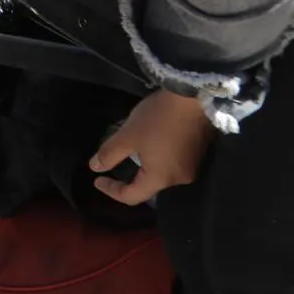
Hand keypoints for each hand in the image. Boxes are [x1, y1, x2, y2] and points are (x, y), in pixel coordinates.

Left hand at [90, 89, 216, 206]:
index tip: (97, 179)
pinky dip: (157, 160)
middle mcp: (179, 179)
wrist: (194, 96)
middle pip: (148, 187)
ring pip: (161, 175)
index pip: (132, 197)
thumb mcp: (127, 135)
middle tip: (113, 167)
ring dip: (143, 168)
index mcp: (161, 179)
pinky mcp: (198, 155)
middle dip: (128, 180)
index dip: (112, 190)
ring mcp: (192, 168)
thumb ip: (109, 154)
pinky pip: (172, 165)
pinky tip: (149, 146)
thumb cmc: (158, 118)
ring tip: (129, 154)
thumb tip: (95, 167)